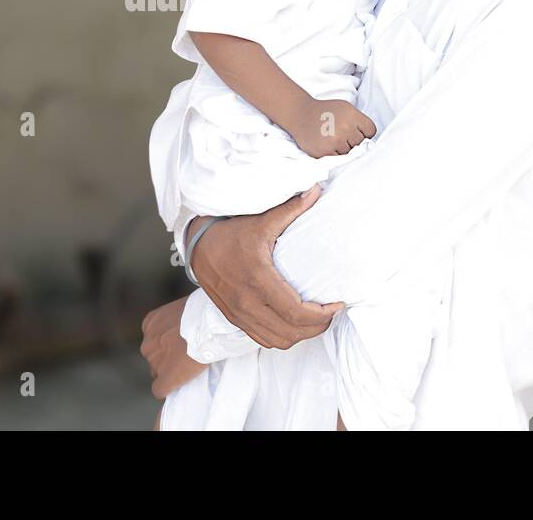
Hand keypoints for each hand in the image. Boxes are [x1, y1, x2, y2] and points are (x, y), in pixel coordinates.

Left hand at [140, 297, 207, 399]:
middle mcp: (148, 343)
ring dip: (169, 371)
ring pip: (157, 373)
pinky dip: (166, 389)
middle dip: (166, 359)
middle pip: (153, 357)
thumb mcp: (182, 308)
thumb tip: (185, 327)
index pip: (153, 341)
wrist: (207, 326)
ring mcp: (154, 362)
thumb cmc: (201, 312)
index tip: (178, 346)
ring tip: (186, 369)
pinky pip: (159, 390)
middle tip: (184, 358)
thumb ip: (176, 320)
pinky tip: (176, 387)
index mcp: (150, 324)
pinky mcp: (165, 378)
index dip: (166, 346)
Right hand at [186, 184, 342, 349]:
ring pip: (278, 340)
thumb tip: (316, 190)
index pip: (295, 311)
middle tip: (331, 313)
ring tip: (316, 320)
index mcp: (257, 278)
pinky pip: (263, 339)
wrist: (196, 245)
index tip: (336, 304)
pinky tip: (293, 324)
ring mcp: (239, 313)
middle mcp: (246, 301)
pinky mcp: (234, 318)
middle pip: (291, 331)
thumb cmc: (230, 232)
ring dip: (301, 335)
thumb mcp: (261, 221)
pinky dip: (282, 337)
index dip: (321, 314)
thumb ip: (290, 209)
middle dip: (317, 327)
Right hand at [288, 98, 375, 157]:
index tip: (354, 129)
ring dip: (344, 149)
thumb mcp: (345, 108)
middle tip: (340, 133)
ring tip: (332, 139)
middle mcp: (345, 127)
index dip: (364, 132)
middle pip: (361, 143)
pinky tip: (328, 145)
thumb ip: (358, 121)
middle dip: (353, 140)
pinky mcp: (325, 152)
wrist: (300, 114)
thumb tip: (368, 142)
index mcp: (352, 115)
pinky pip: (339, 159)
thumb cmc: (325, 111)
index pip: (371, 131)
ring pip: (350, 152)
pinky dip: (335, 154)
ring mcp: (335, 141)